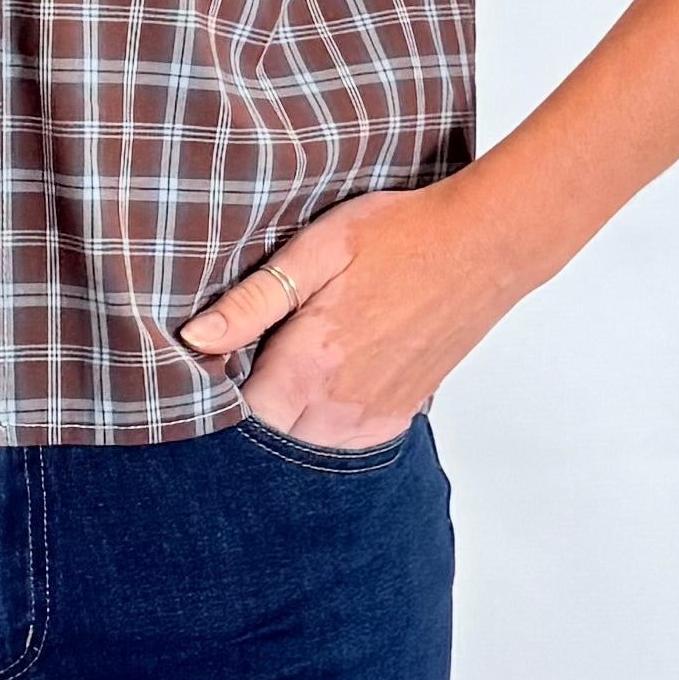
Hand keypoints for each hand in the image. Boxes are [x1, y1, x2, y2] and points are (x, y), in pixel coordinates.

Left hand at [178, 0, 678, 438]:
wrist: (485, 246)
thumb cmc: (400, 235)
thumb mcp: (315, 251)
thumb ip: (252, 303)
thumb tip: (193, 339)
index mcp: (309, 364)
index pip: (234, 414)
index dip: (214, 390)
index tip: (212, 361)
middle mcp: (338, 404)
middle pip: (267, 437)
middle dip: (249, 408)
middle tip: (250, 359)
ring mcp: (372, 416)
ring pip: (306, 444)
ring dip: (289, 417)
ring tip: (289, 365)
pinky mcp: (400, 415)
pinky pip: (346, 441)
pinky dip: (327, 422)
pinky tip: (326, 380)